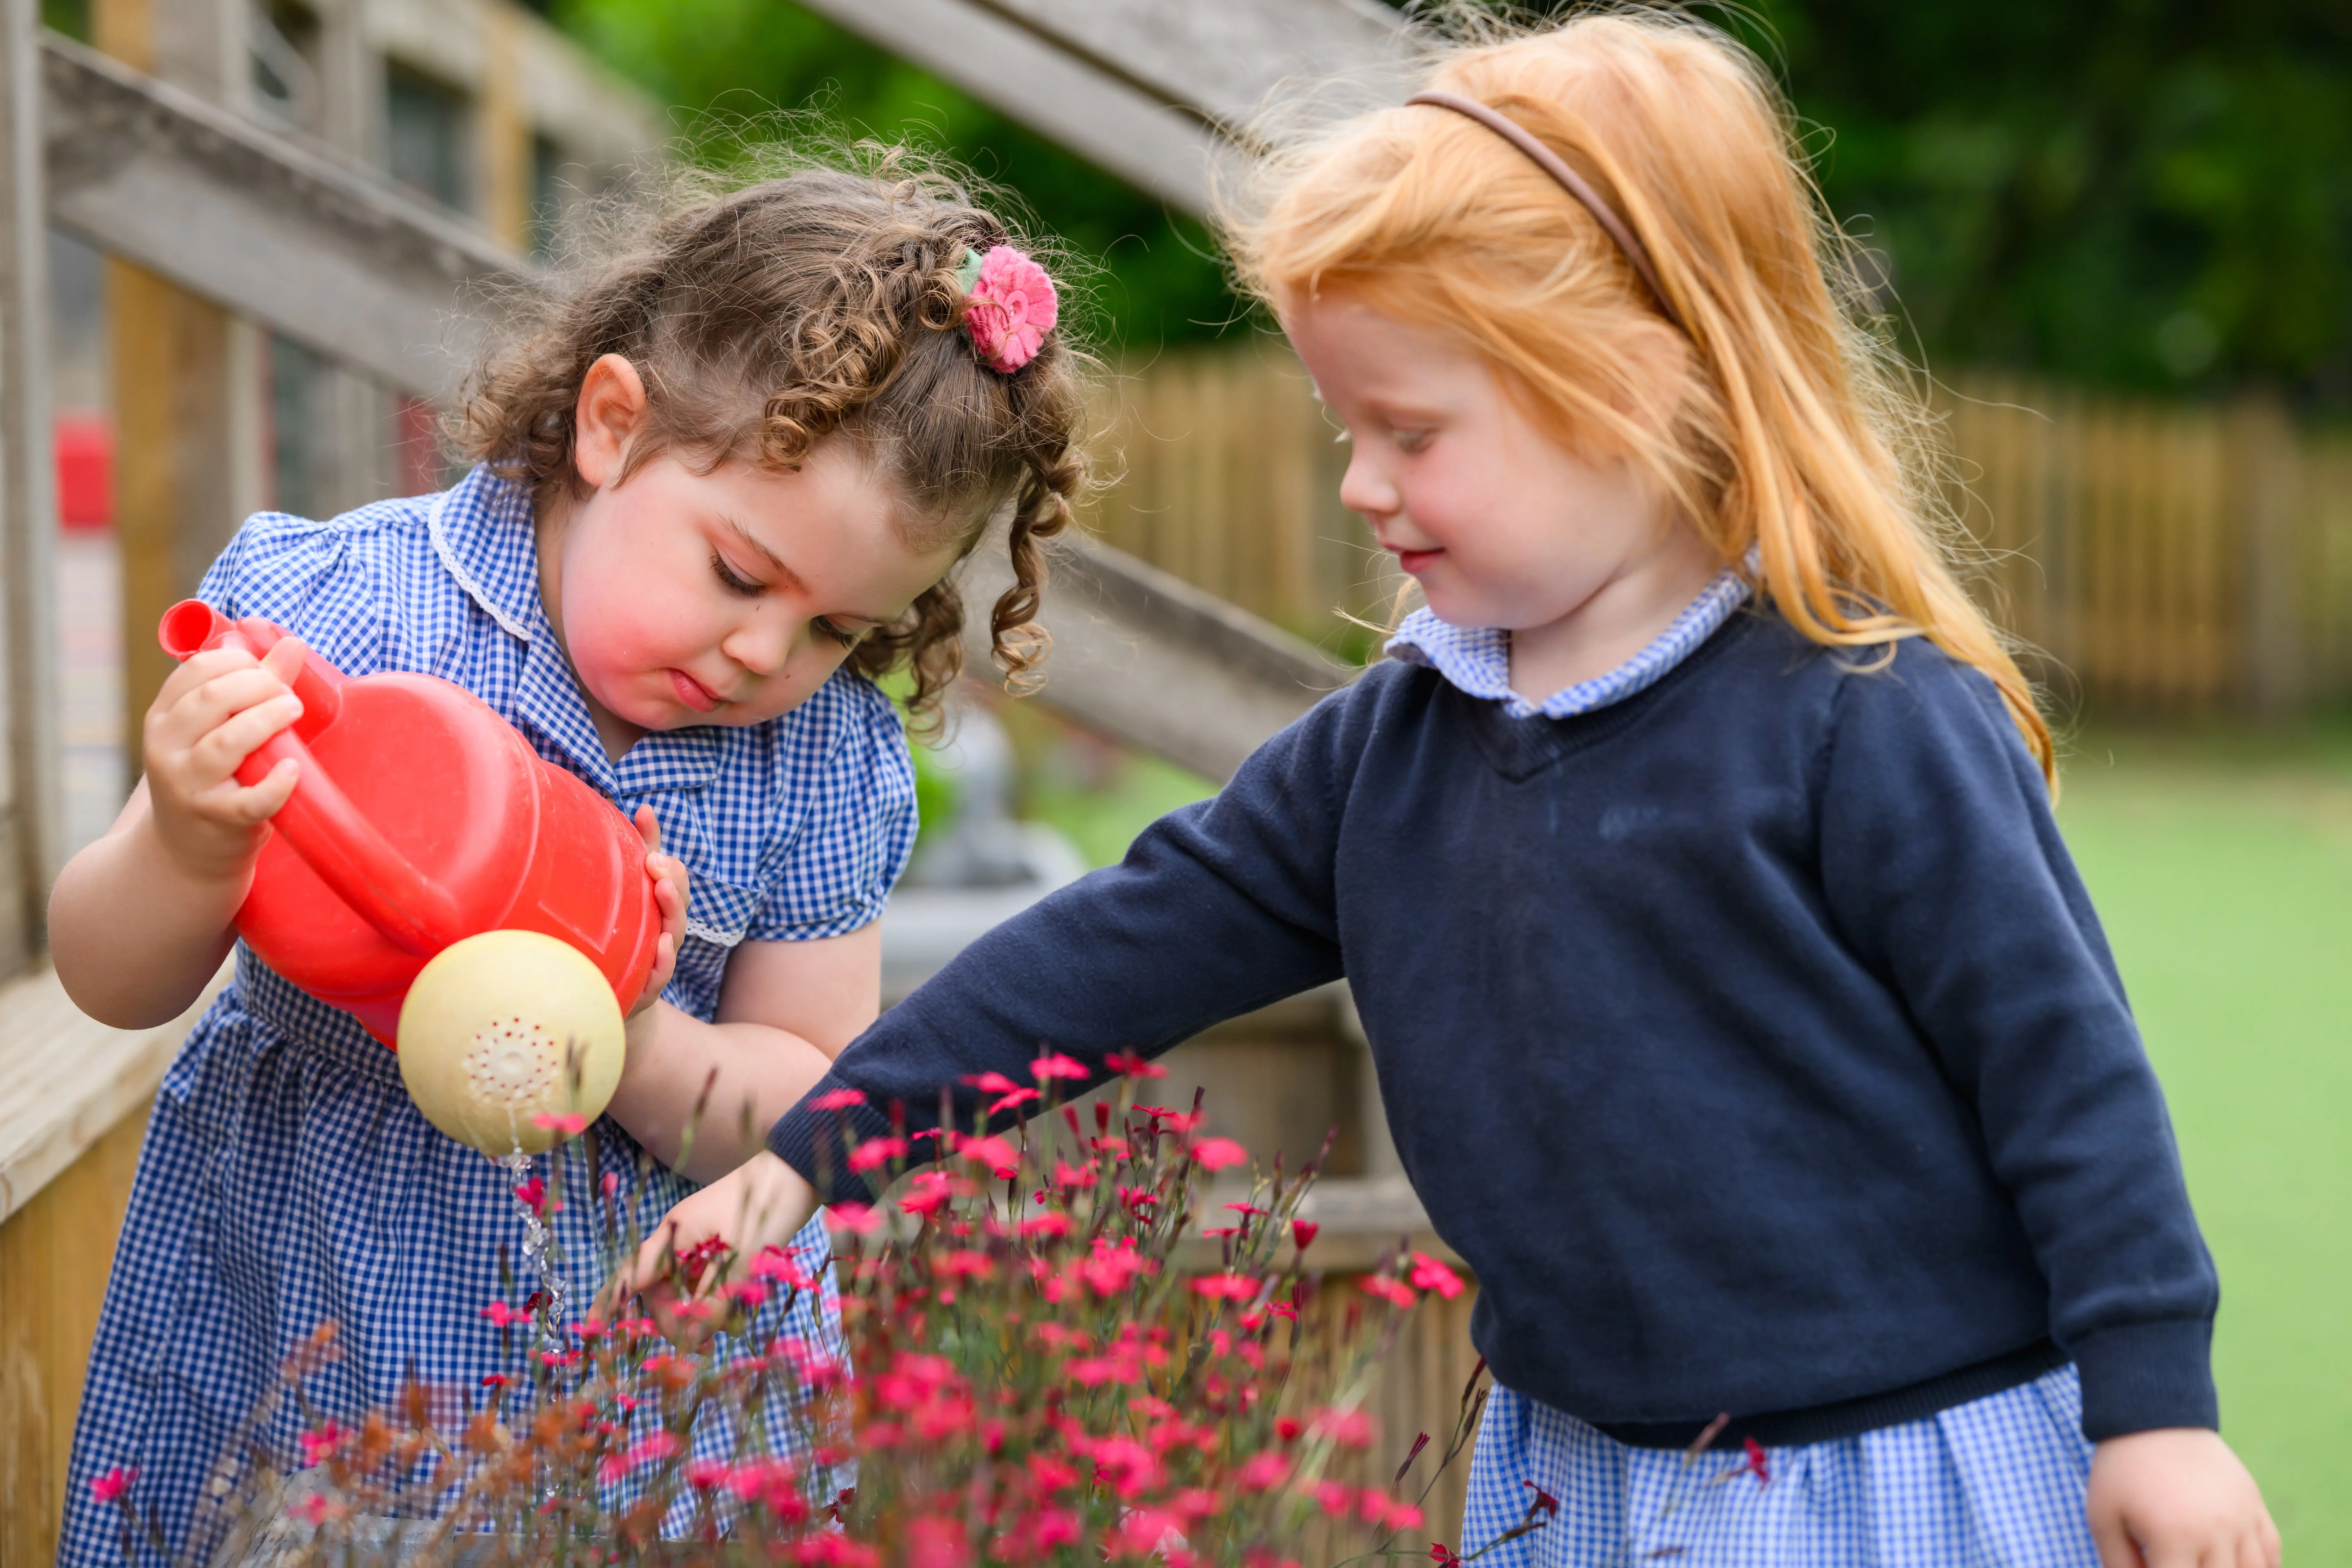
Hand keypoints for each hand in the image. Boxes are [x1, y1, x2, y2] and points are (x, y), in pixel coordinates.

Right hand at [140, 635, 309, 885]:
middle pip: (211, 700)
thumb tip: (291, 643)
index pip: (197, 670)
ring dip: (266, 720)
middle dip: (257, 686)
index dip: (239, 661)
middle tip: (287, 695)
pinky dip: (274, 785)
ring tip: (293, 712)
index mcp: (164, 717)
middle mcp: (166, 747)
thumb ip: (255, 684)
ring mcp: (187, 785)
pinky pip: (249, 800)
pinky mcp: (216, 819)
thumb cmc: (214, 777)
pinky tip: (292, 771)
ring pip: (225, 743)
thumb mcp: (219, 728)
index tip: (267, 671)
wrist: (186, 851)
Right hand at [597, 1151, 820, 1344]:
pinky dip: (714, 1298)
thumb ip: (713, 1303)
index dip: (610, 1302)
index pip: (633, 1274)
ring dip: (697, 1312)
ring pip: (685, 1286)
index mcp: (674, 1235)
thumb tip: (689, 1340)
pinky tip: (732, 1315)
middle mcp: (679, 1236)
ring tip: (722, 1334)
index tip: (592, 1329)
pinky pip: (705, 1278)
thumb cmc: (764, 1210)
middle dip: (674, 1319)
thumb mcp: (740, 1263)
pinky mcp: (720, 1242)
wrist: (795, 1171)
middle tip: (701, 1347)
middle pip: (660, 1288)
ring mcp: (699, 1238)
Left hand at [628, 805, 688, 1020]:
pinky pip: (660, 975)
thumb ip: (636, 853)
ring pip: (673, 935)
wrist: (606, 998)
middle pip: (678, 905)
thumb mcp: (626, 896)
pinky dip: (663, 961)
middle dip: (672, 881)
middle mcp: (662, 932)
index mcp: (658, 910)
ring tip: (664, 891)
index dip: (665, 859)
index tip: (647, 832)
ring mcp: (656, 961)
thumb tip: (643, 807)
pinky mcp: (646, 988)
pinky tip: (659, 946)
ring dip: (672, 912)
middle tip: (655, 863)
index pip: (672, 880)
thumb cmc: (619, 941)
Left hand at [2088, 1428, 2278, 1567]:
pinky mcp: (2253, 1503)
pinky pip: (2271, 1551)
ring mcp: (2240, 1517)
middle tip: (2175, 1559)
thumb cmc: (2121, 1470)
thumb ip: (2119, 1563)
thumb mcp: (2103, 1517)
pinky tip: (2234, 1564)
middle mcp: (2215, 1531)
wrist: (2152, 1416)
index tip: (2154, 1566)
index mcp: (2174, 1536)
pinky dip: (2260, 1566)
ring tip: (2198, 1560)